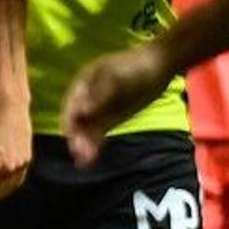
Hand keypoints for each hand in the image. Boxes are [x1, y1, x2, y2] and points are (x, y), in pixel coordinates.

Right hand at [60, 43, 174, 165]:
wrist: (159, 66)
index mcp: (83, 83)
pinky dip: (95, 145)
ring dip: (84, 145)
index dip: (69, 122)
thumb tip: (82, 111)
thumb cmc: (136, 67)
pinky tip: (92, 158)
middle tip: (79, 154)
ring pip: (87, 130)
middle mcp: (87, 98)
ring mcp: (99, 109)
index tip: (71, 137)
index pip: (71, 106)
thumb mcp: (117, 78)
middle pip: (77, 121)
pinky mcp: (111, 118)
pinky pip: (99, 133)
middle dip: (76, 137)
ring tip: (85, 161)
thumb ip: (99, 96)